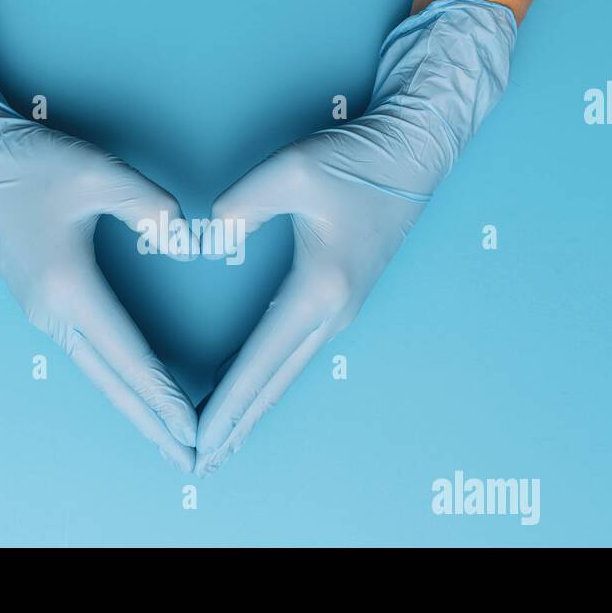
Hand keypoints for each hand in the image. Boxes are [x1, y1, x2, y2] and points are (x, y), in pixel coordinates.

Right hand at [0, 10, 197, 470]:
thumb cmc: (28, 161)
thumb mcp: (95, 171)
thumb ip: (146, 204)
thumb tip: (179, 233)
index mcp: (67, 287)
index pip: (128, 355)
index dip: (164, 396)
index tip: (194, 428)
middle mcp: (52, 312)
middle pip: (112, 383)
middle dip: (153, 424)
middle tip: (190, 460)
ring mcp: (43, 311)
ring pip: (98, 372)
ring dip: (135, 407)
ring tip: (169, 439)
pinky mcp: (42, 301)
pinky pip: (87, 353)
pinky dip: (117, 380)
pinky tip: (136, 391)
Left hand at [195, 0, 516, 475]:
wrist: (413, 150)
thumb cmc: (357, 158)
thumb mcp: (293, 170)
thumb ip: (245, 205)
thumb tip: (212, 236)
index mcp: (319, 288)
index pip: (259, 362)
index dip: (225, 403)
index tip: (198, 437)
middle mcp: (333, 311)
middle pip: (274, 383)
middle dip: (235, 425)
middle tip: (200, 463)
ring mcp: (341, 309)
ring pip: (287, 373)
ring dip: (253, 409)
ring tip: (222, 444)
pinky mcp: (341, 298)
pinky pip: (296, 353)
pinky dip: (269, 381)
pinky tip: (254, 393)